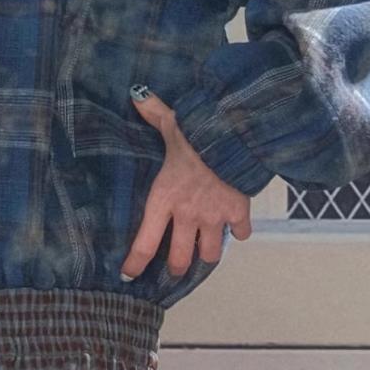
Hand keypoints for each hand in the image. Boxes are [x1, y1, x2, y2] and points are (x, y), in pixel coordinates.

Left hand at [120, 92, 251, 280]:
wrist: (237, 133)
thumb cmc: (199, 131)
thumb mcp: (171, 122)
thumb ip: (153, 114)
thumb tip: (136, 94)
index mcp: (164, 199)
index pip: (144, 243)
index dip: (135, 264)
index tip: (128, 275)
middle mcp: (187, 214)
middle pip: (179, 260)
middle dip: (176, 267)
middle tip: (174, 266)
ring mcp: (214, 217)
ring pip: (210, 255)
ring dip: (206, 253)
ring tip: (203, 248)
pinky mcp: (239, 212)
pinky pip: (240, 234)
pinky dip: (238, 232)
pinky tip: (234, 225)